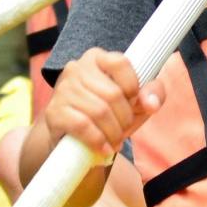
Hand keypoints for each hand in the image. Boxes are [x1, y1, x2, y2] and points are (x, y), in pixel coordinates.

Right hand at [42, 49, 162, 158]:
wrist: (74, 138)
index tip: (134, 102)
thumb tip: (151, 103)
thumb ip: (153, 94)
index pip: (120, 63)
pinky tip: (104, 147)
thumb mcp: (136, 101)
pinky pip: (82, 125)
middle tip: (124, 130)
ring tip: (115, 140)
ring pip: (99, 111)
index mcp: (97, 58)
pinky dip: (98, 140)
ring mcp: (63, 89)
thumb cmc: (110, 113)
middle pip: (113, 94)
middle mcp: (76, 68)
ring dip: (114, 132)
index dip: (133, 86)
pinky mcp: (54, 112)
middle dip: (125, 118)